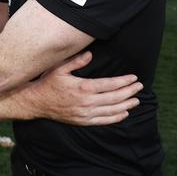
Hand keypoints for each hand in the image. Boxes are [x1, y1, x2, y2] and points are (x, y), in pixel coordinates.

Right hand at [24, 51, 141, 125]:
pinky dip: (116, 117)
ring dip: (126, 105)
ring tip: (136, 100)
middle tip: (139, 87)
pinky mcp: (82, 121)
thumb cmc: (48, 82)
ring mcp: (85, 113)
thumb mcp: (59, 68)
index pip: (110, 85)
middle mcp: (86, 102)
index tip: (134, 78)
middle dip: (130, 92)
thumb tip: (90, 54)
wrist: (36, 102)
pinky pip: (103, 121)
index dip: (124, 81)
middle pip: (115, 98)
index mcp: (83, 87)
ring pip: (112, 110)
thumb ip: (76, 61)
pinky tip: (124, 113)